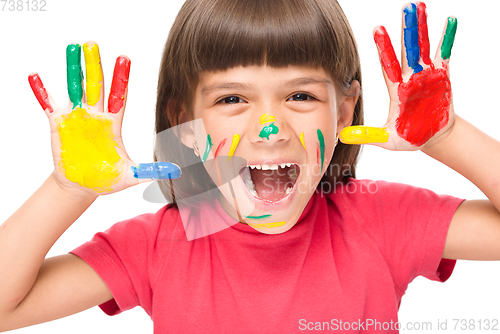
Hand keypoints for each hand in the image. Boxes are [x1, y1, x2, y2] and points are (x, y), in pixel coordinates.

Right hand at [29, 42, 179, 196]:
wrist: (82, 187)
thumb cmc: (106, 179)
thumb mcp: (131, 175)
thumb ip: (151, 170)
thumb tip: (176, 171)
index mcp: (113, 123)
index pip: (119, 96)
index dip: (121, 78)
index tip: (124, 58)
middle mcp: (95, 115)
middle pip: (96, 85)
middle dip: (95, 65)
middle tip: (93, 43)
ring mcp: (76, 117)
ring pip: (74, 88)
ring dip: (72, 69)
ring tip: (71, 48)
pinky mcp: (58, 124)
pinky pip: (48, 104)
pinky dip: (42, 91)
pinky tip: (35, 76)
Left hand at [340, 2, 456, 150]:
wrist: (434, 138)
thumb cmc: (410, 137)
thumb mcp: (388, 139)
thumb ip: (368, 135)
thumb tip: (343, 137)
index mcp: (396, 89)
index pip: (388, 64)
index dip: (384, 47)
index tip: (377, 29)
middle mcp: (409, 78)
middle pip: (405, 50)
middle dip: (405, 30)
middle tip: (405, 7)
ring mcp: (426, 75)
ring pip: (423, 47)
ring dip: (421, 28)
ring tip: (420, 7)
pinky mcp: (442, 76)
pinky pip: (445, 54)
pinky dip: (447, 38)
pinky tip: (449, 21)